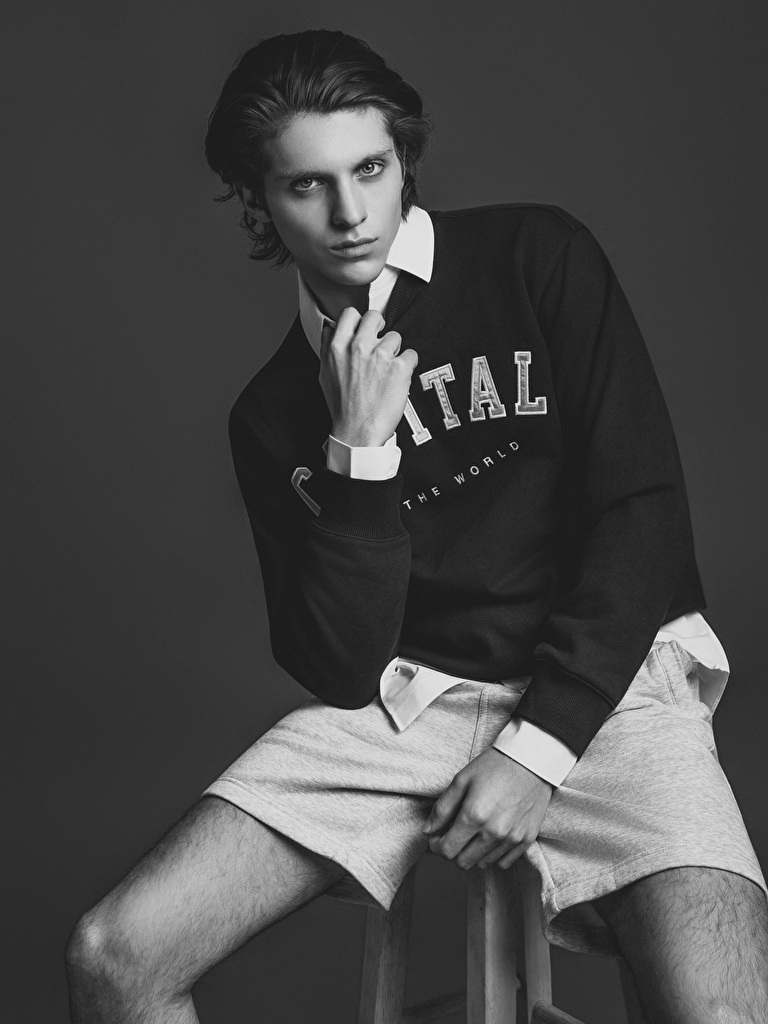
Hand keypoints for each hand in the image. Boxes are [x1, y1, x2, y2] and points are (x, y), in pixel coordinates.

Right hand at [319, 307, 418, 446]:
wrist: (357, 432)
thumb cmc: (342, 408)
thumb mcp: (324, 375)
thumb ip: (328, 349)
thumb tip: (331, 331)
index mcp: (337, 347)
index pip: (350, 314)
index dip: (359, 321)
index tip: (364, 329)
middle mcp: (358, 348)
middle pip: (375, 317)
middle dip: (379, 328)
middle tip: (381, 343)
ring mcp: (380, 356)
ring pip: (395, 337)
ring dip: (394, 351)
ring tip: (388, 370)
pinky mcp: (399, 368)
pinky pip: (411, 354)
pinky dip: (408, 365)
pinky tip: (399, 378)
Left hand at [423, 748, 552, 870]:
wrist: (530, 760)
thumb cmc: (494, 766)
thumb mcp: (462, 780)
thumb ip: (442, 808)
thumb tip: (428, 830)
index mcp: (474, 816)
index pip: (447, 850)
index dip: (436, 846)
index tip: (437, 836)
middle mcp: (493, 832)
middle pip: (463, 862)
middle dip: (452, 851)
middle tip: (453, 834)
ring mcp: (512, 838)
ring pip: (483, 863)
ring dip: (472, 852)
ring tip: (473, 832)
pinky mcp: (527, 839)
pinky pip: (504, 862)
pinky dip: (493, 854)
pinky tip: (490, 836)